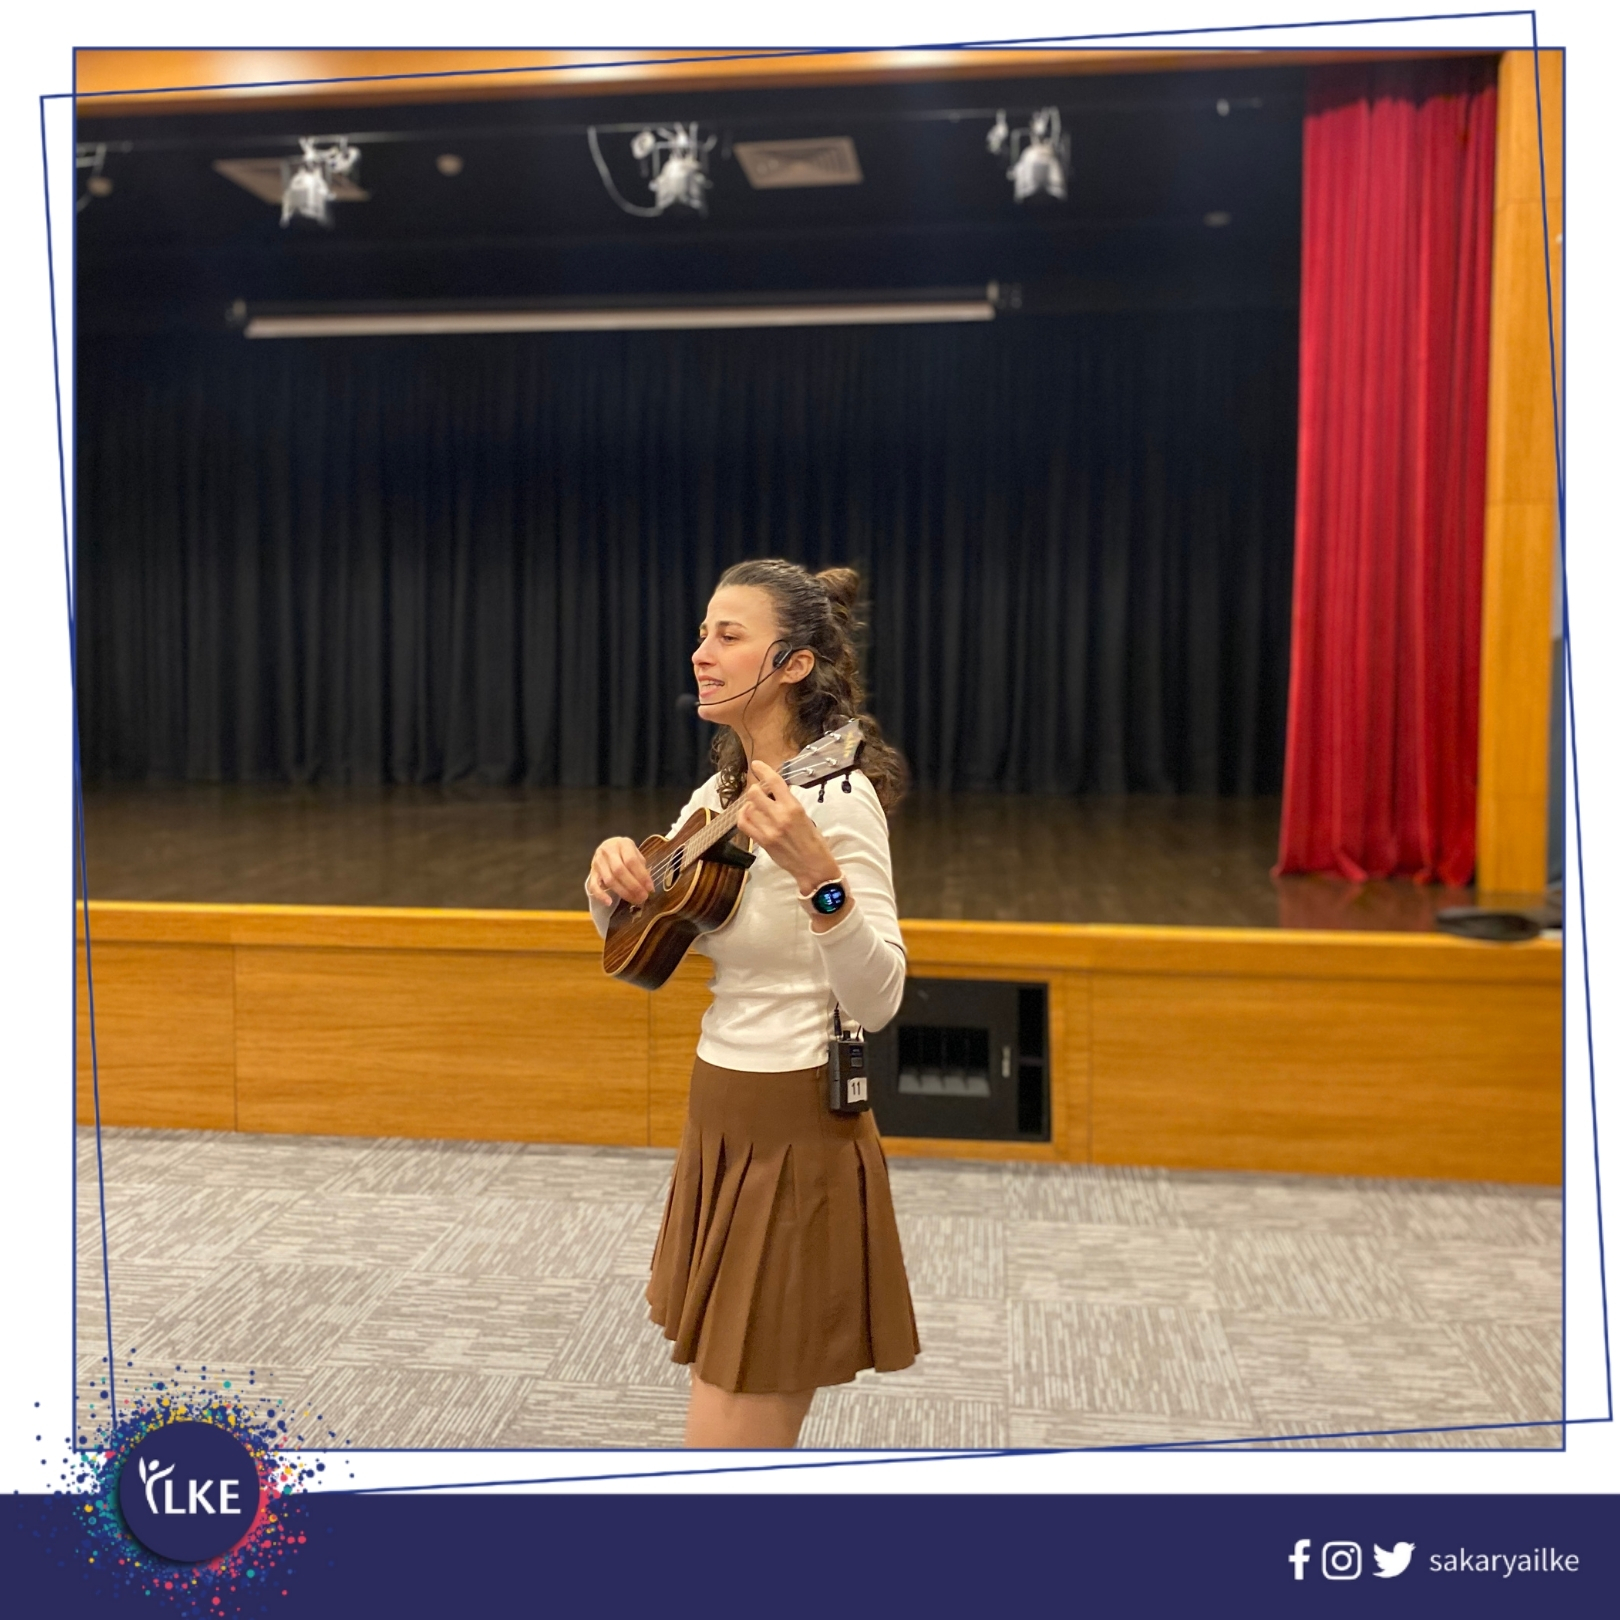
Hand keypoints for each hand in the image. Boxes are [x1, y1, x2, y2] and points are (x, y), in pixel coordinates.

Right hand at [587, 836, 652, 905]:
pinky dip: (601, 895)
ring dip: (623, 893)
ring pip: (609, 880)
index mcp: (622, 844)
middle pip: (619, 871)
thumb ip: (641, 867)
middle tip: (643, 897)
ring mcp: (598, 862)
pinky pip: (594, 885)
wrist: (608, 847)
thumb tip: (648, 886)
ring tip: (635, 900)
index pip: (632, 861)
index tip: (650, 888)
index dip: (642, 876)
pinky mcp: (592, 872)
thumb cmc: (626, 853)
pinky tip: (609, 903)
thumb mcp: (635, 853)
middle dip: (633, 886)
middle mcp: (608, 851)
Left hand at [734, 761, 839, 894]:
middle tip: (760, 793)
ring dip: (750, 804)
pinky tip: (749, 816)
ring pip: (748, 808)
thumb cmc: (813, 841)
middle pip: (755, 793)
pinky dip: (743, 816)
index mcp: (794, 807)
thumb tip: (775, 792)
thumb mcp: (805, 817)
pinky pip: (744, 824)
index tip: (757, 765)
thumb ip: (789, 803)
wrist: (813, 866)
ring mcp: (769, 830)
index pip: (775, 782)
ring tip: (756, 807)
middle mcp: (780, 816)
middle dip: (755, 790)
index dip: (763, 770)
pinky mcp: (762, 841)